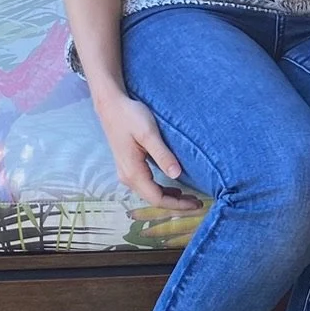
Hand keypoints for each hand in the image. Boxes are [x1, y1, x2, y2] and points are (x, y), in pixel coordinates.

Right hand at [95, 93, 200, 209]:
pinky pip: (148, 186)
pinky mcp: (129, 167)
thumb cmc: (130, 116)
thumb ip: (162, 155)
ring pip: (151, 194)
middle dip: (176, 205)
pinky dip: (163, 190)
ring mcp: (127, 173)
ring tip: (190, 198)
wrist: (111, 106)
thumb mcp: (149, 134)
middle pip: (154, 199)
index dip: (178, 205)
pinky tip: (175, 189)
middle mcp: (127, 177)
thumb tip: (177, 175)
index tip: (197, 204)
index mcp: (133, 172)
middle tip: (198, 203)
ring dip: (170, 198)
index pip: (157, 198)